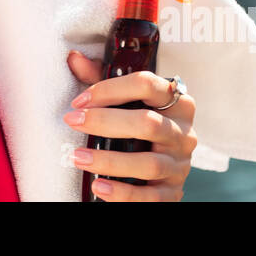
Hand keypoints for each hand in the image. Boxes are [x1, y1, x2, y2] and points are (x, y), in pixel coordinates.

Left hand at [64, 50, 196, 200]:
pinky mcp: (174, 191)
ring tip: (77, 158)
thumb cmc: (140, 123)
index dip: (109, 89)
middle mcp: (183, 131)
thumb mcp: (125, 99)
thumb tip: (73, 58)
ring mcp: (181, 163)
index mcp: (176, 100)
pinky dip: (123, 193)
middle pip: (148, 124)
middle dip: (105, 122)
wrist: (163, 165)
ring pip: (149, 163)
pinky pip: (151, 197)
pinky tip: (99, 186)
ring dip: (109, 161)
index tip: (79, 100)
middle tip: (72, 122)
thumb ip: (101, 78)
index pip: (146, 84)